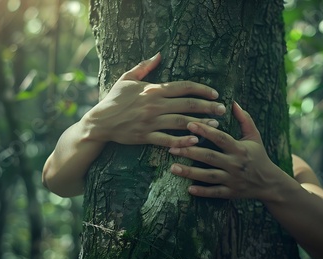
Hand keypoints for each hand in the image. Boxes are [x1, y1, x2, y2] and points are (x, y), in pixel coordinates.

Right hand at [82, 53, 226, 146]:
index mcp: (152, 90)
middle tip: (222, 109)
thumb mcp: (127, 79)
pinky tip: (195, 140)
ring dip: (200, 123)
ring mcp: (150, 121)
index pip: (183, 87)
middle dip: (208, 106)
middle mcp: (154, 105)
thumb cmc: (114, 99)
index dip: (201, 89)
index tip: (215, 93)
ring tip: (216, 125)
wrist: (99, 122)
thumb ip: (144, 66)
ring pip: (181, 122)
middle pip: (187, 104)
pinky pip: (167, 139)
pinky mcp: (146, 136)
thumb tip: (159, 54)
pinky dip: (181, 140)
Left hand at [168, 102, 279, 199]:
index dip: (205, 131)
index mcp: (239, 149)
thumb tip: (233, 102)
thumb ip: (244, 119)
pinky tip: (188, 188)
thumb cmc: (258, 155)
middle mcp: (235, 164)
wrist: (270, 183)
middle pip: (209, 157)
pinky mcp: (231, 193)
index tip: (189, 124)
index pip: (220, 138)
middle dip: (190, 152)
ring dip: (190, 172)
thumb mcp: (254, 136)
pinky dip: (202, 192)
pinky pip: (214, 193)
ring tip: (173, 168)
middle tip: (172, 148)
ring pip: (208, 176)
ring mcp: (232, 180)